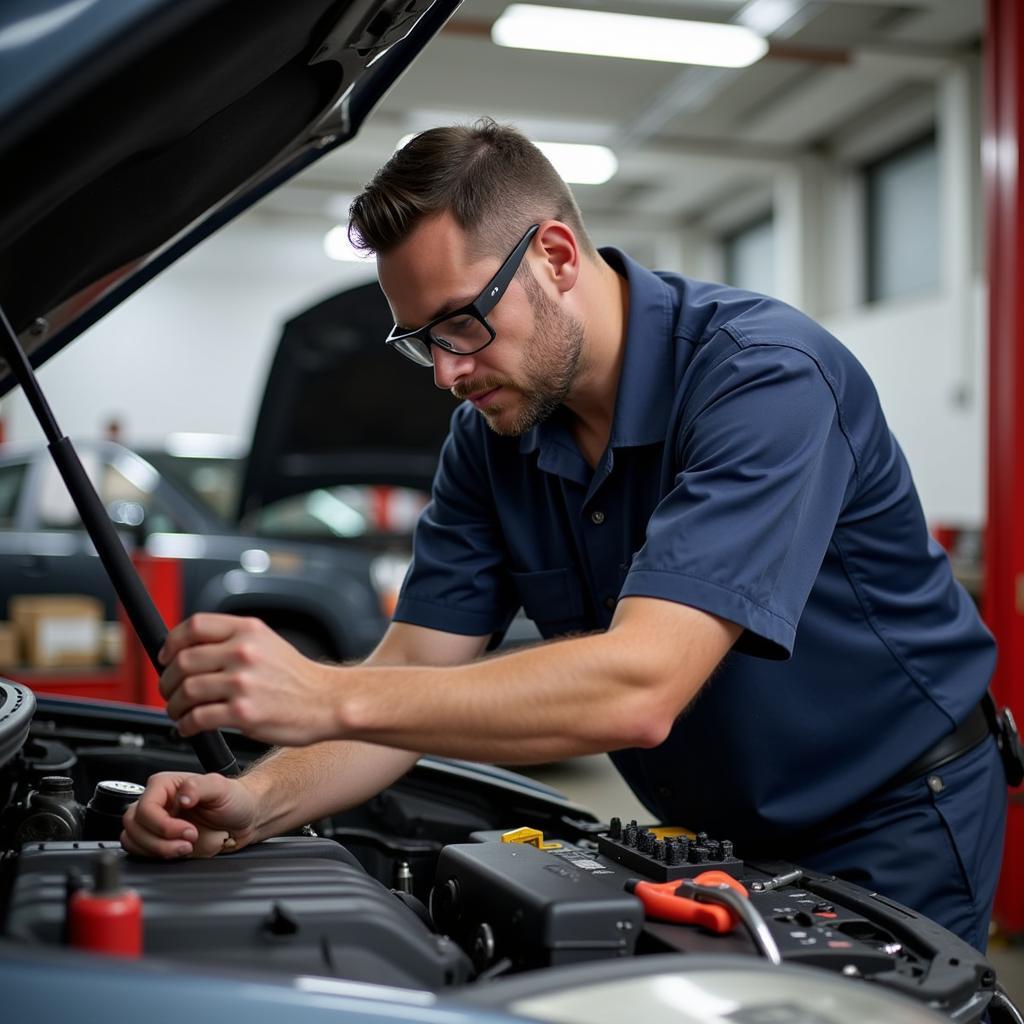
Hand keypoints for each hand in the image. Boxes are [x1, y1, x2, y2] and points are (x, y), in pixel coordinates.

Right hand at [121, 771, 257, 858]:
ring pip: (132, 840)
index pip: (145, 809)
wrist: (243, 819)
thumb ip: (199, 787)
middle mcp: (156, 803)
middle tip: (188, 842)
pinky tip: (178, 851)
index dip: (163, 825)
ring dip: (157, 850)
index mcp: (163, 786)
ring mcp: (154, 823)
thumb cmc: (233, 799)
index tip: (188, 832)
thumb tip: (181, 796)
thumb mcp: (221, 788)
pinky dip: (156, 856)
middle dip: (160, 840)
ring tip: (185, 848)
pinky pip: (140, 851)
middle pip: (134, 826)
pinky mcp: (157, 839)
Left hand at [157, 614, 338, 744]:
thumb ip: (234, 640)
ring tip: (178, 712)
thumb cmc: (298, 677)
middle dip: (168, 679)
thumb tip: (192, 649)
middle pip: (183, 660)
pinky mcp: (243, 713)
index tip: (166, 656)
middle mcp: (244, 652)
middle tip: (169, 690)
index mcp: (248, 630)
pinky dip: (185, 725)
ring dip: (173, 704)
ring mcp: (243, 683)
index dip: (172, 642)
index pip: (194, 626)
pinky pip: (198, 718)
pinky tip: (189, 727)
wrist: (328, 702)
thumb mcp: (268, 643)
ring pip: (186, 690)